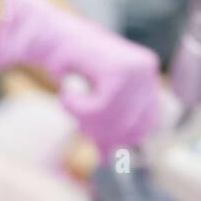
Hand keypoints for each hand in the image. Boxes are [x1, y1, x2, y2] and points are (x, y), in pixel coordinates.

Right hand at [0, 0, 161, 154]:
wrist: (52, 41)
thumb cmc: (72, 70)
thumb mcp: (98, 102)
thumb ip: (110, 124)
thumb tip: (112, 160)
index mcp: (148, 77)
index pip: (149, 123)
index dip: (124, 139)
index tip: (105, 148)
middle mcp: (147, 70)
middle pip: (131, 126)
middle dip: (103, 133)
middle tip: (82, 125)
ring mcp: (135, 69)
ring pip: (114, 120)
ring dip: (85, 119)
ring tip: (71, 102)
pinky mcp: (118, 71)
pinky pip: (97, 109)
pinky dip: (75, 107)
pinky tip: (67, 92)